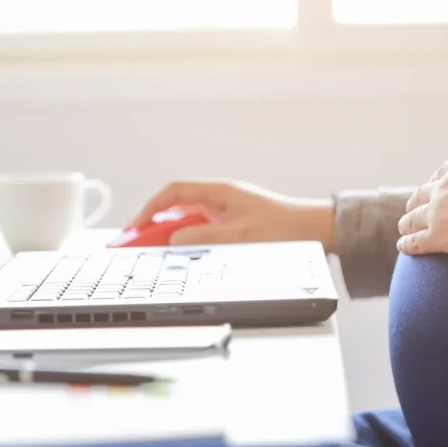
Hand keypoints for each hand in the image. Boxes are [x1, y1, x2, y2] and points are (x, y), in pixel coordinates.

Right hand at [125, 180, 335, 250]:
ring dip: (167, 234)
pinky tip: (178, 254)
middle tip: (133, 243)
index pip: (174, 191)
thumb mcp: (241, 236)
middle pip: (176, 207)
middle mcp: (219, 199)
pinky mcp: (231, 225)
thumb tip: (175, 237)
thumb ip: (205, 236)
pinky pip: (199, 230)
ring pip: (186, 220)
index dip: (151, 207)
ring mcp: (224, 212)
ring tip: (149, 252)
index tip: (135, 225)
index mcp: (220, 192)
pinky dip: (185, 241)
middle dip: (152, 224)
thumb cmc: (285, 229)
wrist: (314, 232)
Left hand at [396, 112, 447, 259]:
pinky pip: (416, 241)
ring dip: (408, 222)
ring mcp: (441, 210)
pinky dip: (408, 244)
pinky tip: (404, 247)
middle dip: (419, 201)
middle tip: (415, 209)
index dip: (439, 181)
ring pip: (414, 217)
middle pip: (424, 193)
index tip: (438, 188)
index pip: (444, 171)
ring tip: (405, 229)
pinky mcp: (441, 237)